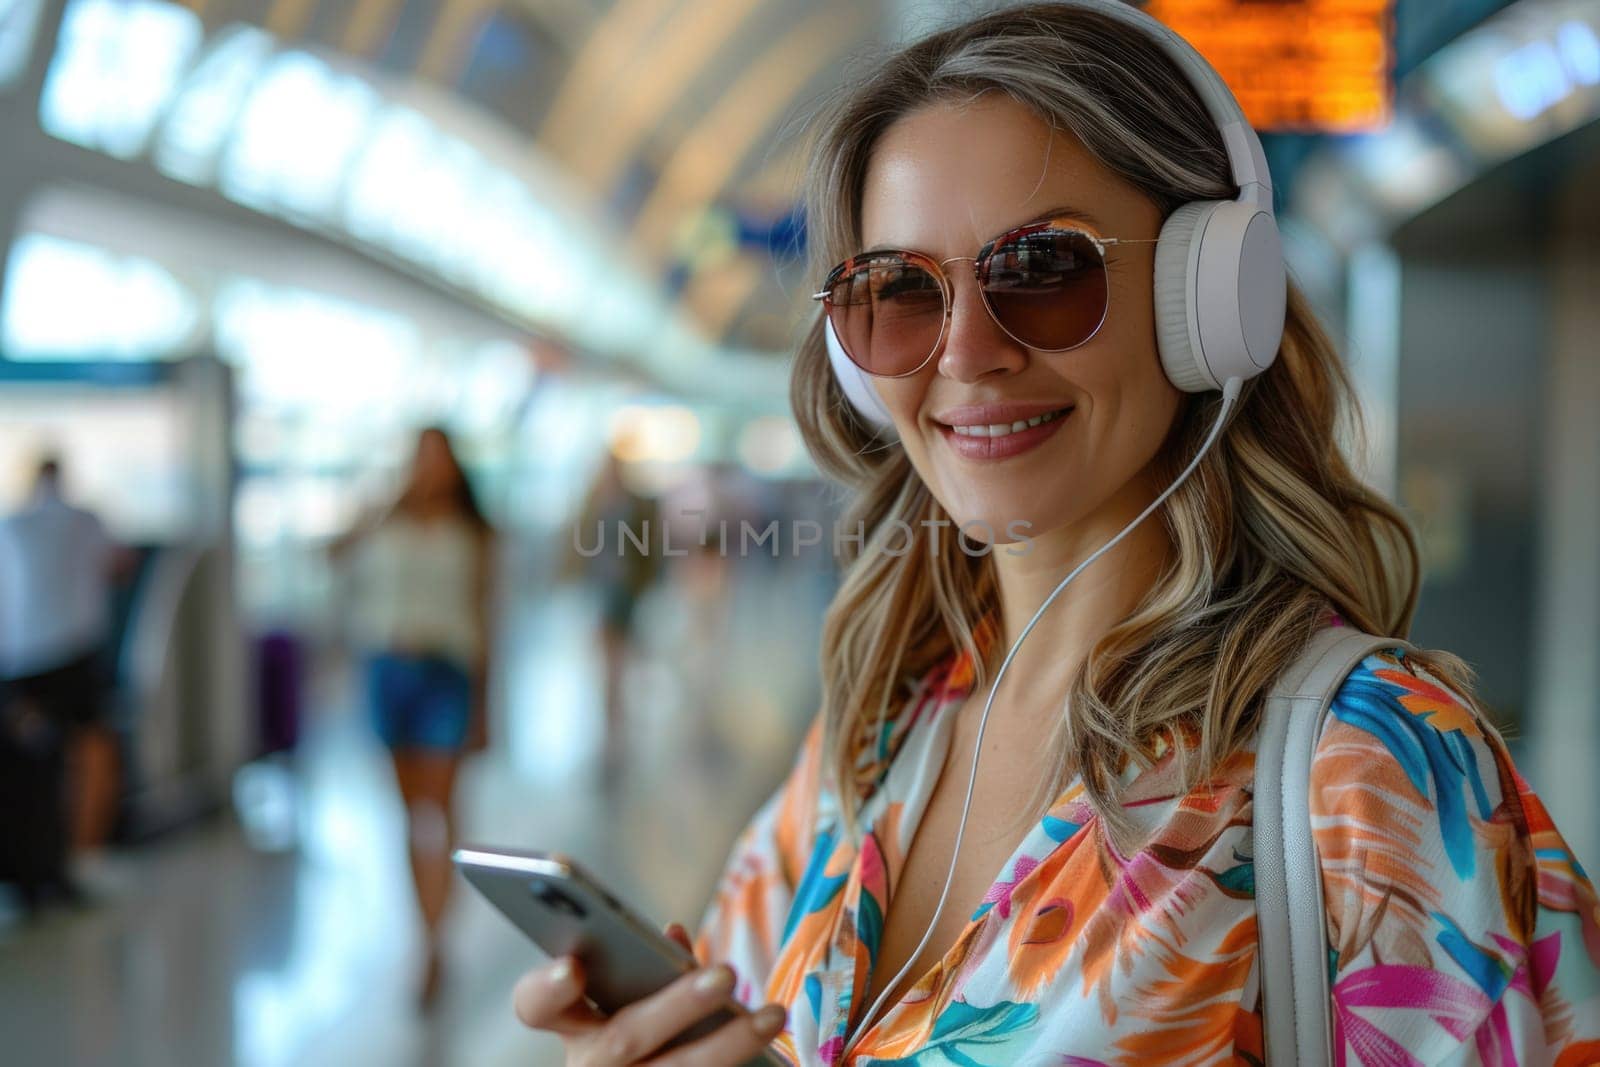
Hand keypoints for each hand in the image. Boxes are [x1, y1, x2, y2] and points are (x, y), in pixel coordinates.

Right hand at [511, 923, 786, 1064]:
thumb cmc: (635, 1029)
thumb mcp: (629, 999)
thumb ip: (647, 963)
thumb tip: (673, 935)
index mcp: (571, 1024)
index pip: (536, 1005)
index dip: (549, 988)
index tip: (573, 966)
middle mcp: (590, 1063)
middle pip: (626, 1037)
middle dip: (677, 1005)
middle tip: (726, 974)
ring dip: (729, 1042)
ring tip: (772, 1013)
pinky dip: (736, 1064)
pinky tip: (770, 1043)